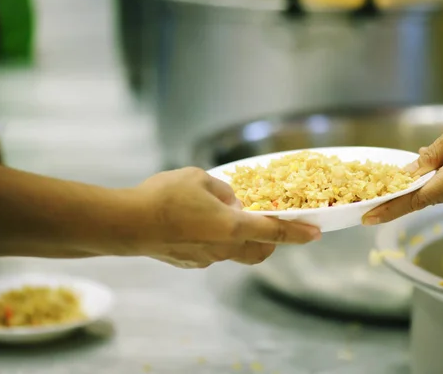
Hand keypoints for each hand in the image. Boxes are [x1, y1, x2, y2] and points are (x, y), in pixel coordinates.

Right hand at [131, 167, 320, 267]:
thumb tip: (232, 202)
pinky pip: (212, 253)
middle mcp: (223, 249)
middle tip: (268, 224)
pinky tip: (196, 225)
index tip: (315, 234)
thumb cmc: (163, 196)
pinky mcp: (189, 263)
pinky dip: (216, 241)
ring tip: (222, 216)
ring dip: (239, 238)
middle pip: (260, 251)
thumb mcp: (198, 178)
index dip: (297, 233)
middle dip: (271, 241)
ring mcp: (206, 259)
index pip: (274, 232)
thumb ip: (223, 190)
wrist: (127, 225)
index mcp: (231, 227)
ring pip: (235, 253)